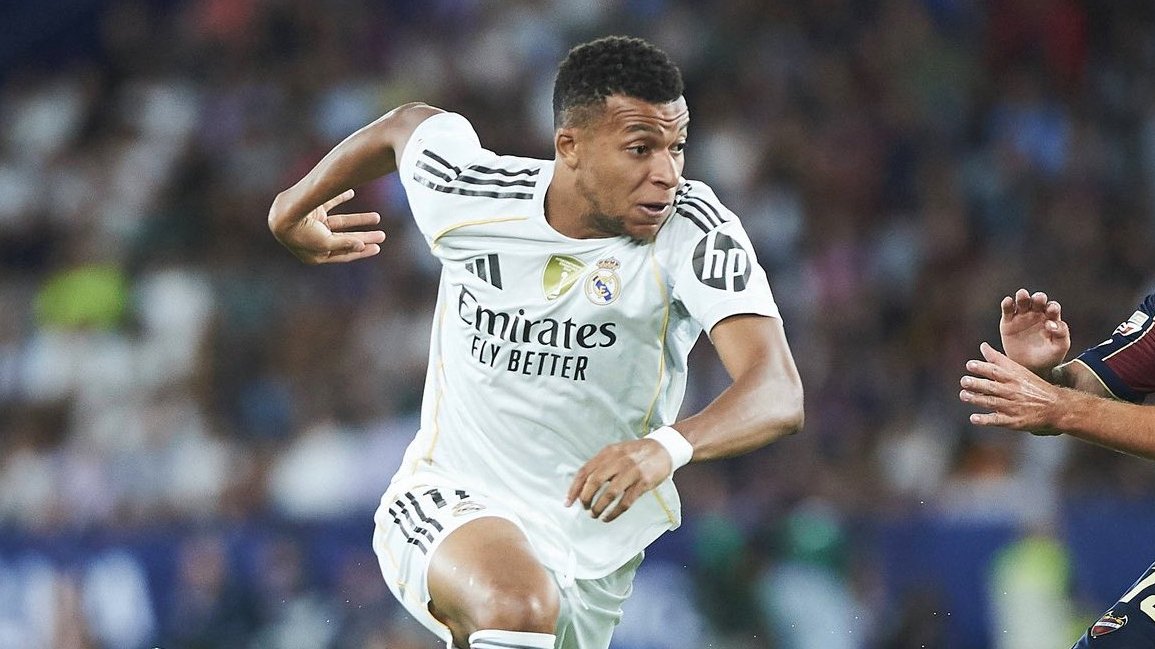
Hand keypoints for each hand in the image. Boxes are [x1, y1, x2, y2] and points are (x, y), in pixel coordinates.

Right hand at [269, 189, 386, 263]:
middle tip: (383, 235)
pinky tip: (351, 192)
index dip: (361, 252)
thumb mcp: (326, 243)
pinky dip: (340, 197)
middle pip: (345, 239)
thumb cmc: (303, 233)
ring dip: (358, 220)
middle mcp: (314, 241)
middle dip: (364, 237)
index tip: (378, 247)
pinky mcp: (312, 209)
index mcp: (315, 255)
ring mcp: (313, 224)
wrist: (282, 213)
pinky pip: (329, 202)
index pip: (343, 254)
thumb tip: (362, 246)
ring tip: (377, 218)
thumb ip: (345, 244)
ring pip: (341, 223)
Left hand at [565, 439, 671, 521]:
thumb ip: (601, 464)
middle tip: (584, 508)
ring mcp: (632, 472)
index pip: (585, 471)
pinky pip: (625, 502)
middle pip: (595, 481)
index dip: (574, 488)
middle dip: (585, 498)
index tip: (568, 502)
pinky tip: (608, 517)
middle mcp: (618, 461)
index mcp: (608, 452)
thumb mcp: (616, 451)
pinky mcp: (643, 483)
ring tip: (594, 514)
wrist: (664, 449)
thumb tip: (583, 485)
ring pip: (609, 493)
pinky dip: (614, 513)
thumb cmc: (636, 452)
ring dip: (599, 507)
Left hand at [959, 342, 1061, 434]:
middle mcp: (1013, 391)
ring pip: (992, 402)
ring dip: (976, 399)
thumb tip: (983, 346)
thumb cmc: (1034, 386)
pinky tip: (974, 418)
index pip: (996, 371)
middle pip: (992, 387)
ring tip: (963, 395)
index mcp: (1014, 378)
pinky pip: (997, 420)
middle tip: (964, 381)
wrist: (1056, 407)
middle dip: (977, 384)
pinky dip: (985, 420)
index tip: (969, 365)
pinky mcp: (1013, 421)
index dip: (982, 367)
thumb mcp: (1019, 370)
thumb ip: (999, 359)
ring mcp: (1013, 406)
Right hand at [998, 288, 1069, 376]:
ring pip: (1022, 301)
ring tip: (1022, 295)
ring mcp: (1022, 317)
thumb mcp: (1060, 347)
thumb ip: (1061, 334)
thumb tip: (1051, 323)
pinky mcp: (1008, 322)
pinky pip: (1007, 310)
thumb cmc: (1048, 357)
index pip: (1052, 308)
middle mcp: (1037, 314)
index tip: (1051, 312)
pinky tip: (1008, 302)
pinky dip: (1007, 304)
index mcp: (1051, 319)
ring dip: (1023, 296)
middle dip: (1038, 298)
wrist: (1030, 368)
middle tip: (1038, 299)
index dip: (1052, 308)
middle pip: (1038, 300)